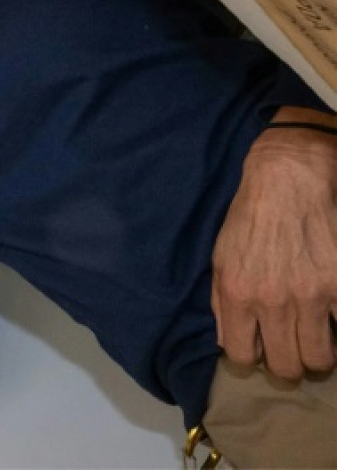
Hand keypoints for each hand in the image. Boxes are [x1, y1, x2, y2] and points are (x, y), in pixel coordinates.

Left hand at [211, 119, 336, 379]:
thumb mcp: (220, 257)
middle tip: (295, 349)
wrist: (288, 179)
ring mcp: (312, 295)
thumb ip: (222, 302)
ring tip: (318, 338)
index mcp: (237, 294)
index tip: (263, 351)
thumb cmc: (250, 217)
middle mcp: (273, 301)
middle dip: (290, 364)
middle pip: (287, 367)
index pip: (242, 356)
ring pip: (320, 358)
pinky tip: (331, 315)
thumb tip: (227, 342)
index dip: (254, 359)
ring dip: (319, 355)